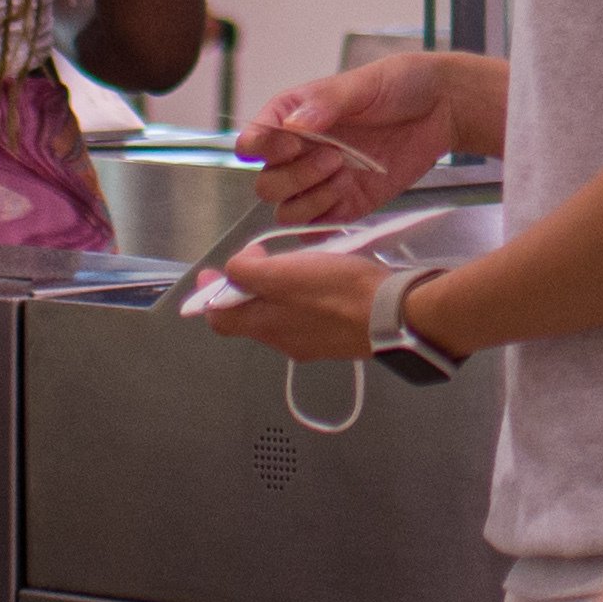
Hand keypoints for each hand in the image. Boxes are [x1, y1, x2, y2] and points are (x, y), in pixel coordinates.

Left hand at [199, 232, 396, 360]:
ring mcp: (313, 343)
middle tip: (258, 258)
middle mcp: (285, 342)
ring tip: (292, 263)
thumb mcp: (282, 274)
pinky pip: (309, 316)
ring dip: (277, 291)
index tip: (210, 273)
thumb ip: (247, 272)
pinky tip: (320, 278)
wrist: (393, 315)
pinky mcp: (338, 337)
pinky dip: (303, 297)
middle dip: (247, 288)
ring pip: (281, 315)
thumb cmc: (335, 292)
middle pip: (251, 316)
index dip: (209, 296)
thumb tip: (234, 271)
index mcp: (265, 327)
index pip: (221, 320)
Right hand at [234, 49, 458, 227]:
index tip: (290, 143)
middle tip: (334, 157)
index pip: (254, 140)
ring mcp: (321, 183)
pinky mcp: (345, 205)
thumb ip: (326, 103)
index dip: (261, 147)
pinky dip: (322, 224)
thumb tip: (292, 125)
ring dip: (310, 200)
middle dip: (294, 175)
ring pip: (286, 211)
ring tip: (344, 175)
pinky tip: (346, 199)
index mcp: (293, 117)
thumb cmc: (400, 85)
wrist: (442, 109)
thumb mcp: (363, 84)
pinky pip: (316, 229)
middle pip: (267, 183)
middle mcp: (301, 153)